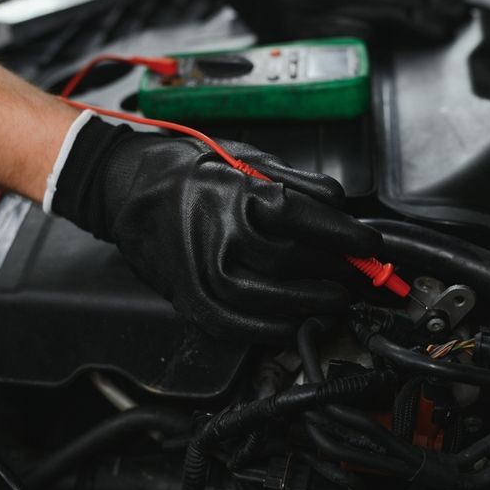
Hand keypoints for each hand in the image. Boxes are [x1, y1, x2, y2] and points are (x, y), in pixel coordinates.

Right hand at [51, 116, 383, 340]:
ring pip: (270, 303)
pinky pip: (236, 327)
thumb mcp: (242, 157)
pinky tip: (293, 324)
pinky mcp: (188, 298)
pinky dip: (272, 332)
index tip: (368, 246)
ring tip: (334, 301)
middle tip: (356, 274)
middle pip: (294, 264)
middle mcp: (219, 237)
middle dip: (335, 272)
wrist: (122, 185)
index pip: (307, 221)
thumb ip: (294, 182)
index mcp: (236, 196)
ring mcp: (201, 273)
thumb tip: (338, 205)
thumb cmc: (182, 167)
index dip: (345, 237)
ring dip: (311, 305)